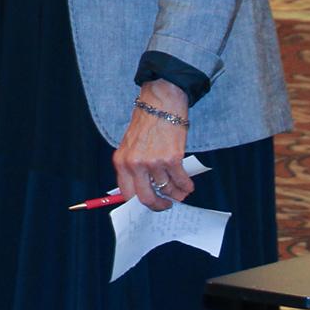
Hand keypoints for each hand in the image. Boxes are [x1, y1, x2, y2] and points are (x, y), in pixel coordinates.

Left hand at [112, 79, 191, 209]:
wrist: (161, 103)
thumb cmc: (146, 123)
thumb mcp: (130, 145)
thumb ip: (133, 167)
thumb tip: (143, 190)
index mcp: (121, 161)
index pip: (127, 194)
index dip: (139, 203)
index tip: (148, 204)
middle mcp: (135, 164)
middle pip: (146, 198)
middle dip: (158, 205)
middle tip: (166, 204)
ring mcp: (153, 163)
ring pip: (167, 190)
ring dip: (176, 194)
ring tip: (180, 192)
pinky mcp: (172, 159)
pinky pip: (181, 181)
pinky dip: (186, 186)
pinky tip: (188, 185)